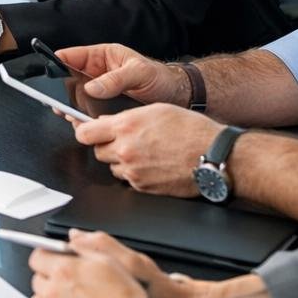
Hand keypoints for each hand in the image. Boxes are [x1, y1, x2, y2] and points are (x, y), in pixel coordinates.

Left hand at [29, 236, 149, 297]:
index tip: (53, 260)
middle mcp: (52, 293)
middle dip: (49, 279)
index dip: (47, 257)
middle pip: (37, 280)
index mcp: (63, 271)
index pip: (37, 257)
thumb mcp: (109, 262)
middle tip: (67, 282)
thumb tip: (73, 239)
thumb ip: (85, 247)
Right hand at [55, 42, 187, 104]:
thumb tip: (92, 88)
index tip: (49, 71)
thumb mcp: (140, 73)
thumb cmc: (160, 78)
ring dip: (69, 105)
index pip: (72, 55)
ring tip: (67, 113)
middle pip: (68, 78)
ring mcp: (98, 91)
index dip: (57, 61)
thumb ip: (116, 79)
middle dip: (59, 89)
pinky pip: (85, 110)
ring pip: (74, 97)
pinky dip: (81, 117)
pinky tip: (81, 121)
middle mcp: (96, 73)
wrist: (177, 97)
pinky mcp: (102, 107)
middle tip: (56, 99)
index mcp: (103, 56)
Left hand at [68, 102, 223, 196]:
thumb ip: (126, 117)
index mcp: (125, 127)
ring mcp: (132, 171)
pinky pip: (128, 180)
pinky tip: (153, 164)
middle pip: (97, 151)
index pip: (84, 133)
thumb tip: (105, 123)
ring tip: (145, 152)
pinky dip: (135, 173)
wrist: (213, 155)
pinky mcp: (142, 187)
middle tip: (126, 141)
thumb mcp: (156, 110)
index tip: (89, 131)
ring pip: (112, 167)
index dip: (85, 132)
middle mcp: (125, 150)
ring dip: (121, 161)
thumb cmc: (191, 130)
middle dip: (107, 146)